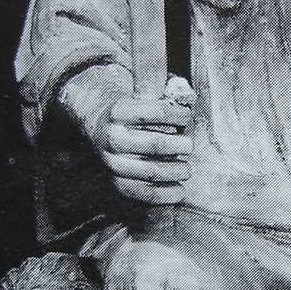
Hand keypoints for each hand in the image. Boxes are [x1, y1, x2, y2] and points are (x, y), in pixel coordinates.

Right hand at [91, 82, 194, 204]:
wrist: (100, 129)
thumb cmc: (132, 112)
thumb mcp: (140, 95)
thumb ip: (162, 95)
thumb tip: (190, 99)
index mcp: (118, 111)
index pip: (156, 112)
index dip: (178, 115)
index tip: (187, 116)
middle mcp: (112, 138)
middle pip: (156, 144)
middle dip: (181, 145)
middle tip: (189, 145)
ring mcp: (113, 163)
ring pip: (152, 171)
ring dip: (177, 171)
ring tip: (186, 168)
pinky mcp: (118, 183)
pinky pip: (145, 194)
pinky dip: (167, 194)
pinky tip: (179, 190)